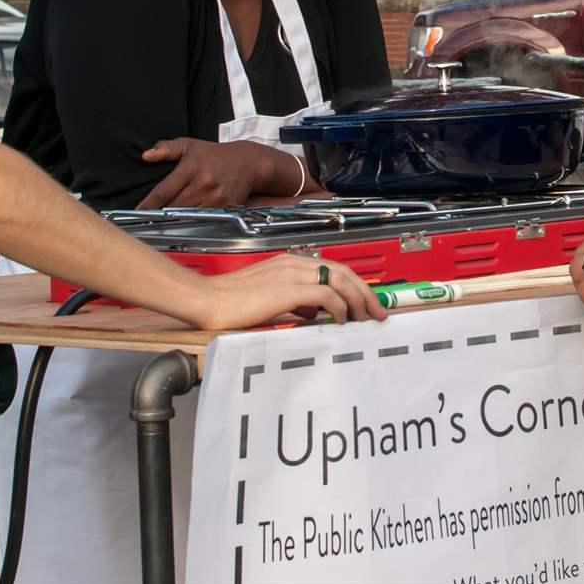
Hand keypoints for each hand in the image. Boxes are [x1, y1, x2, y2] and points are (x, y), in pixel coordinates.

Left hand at [139, 139, 292, 209]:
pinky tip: (184, 223)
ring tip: (163, 222)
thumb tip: (146, 155)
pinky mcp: (225, 208)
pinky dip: (193, 222)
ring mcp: (215, 198)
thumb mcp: (190, 145)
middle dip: (160, 214)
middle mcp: (203, 184)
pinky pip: (204, 219)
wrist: (248, 163)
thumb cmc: (215, 155)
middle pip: (174, 206)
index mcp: (191, 168)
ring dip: (175, 220)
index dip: (149, 203)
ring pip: (187, 215)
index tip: (137, 211)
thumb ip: (166, 148)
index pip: (164, 190)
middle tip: (146, 219)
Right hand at [189, 253, 387, 328]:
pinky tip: (341, 320)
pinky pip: (325, 294)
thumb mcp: (269, 300)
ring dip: (358, 299)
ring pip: (339, 279)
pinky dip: (339, 306)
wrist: (206, 300)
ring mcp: (290, 274)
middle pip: (342, 271)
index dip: (354, 285)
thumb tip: (314, 313)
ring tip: (366, 317)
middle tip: (378, 311)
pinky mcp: (287, 289)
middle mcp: (292, 264)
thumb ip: (293, 302)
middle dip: (365, 291)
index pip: (332, 268)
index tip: (366, 302)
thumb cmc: (230, 303)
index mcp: (288, 264)